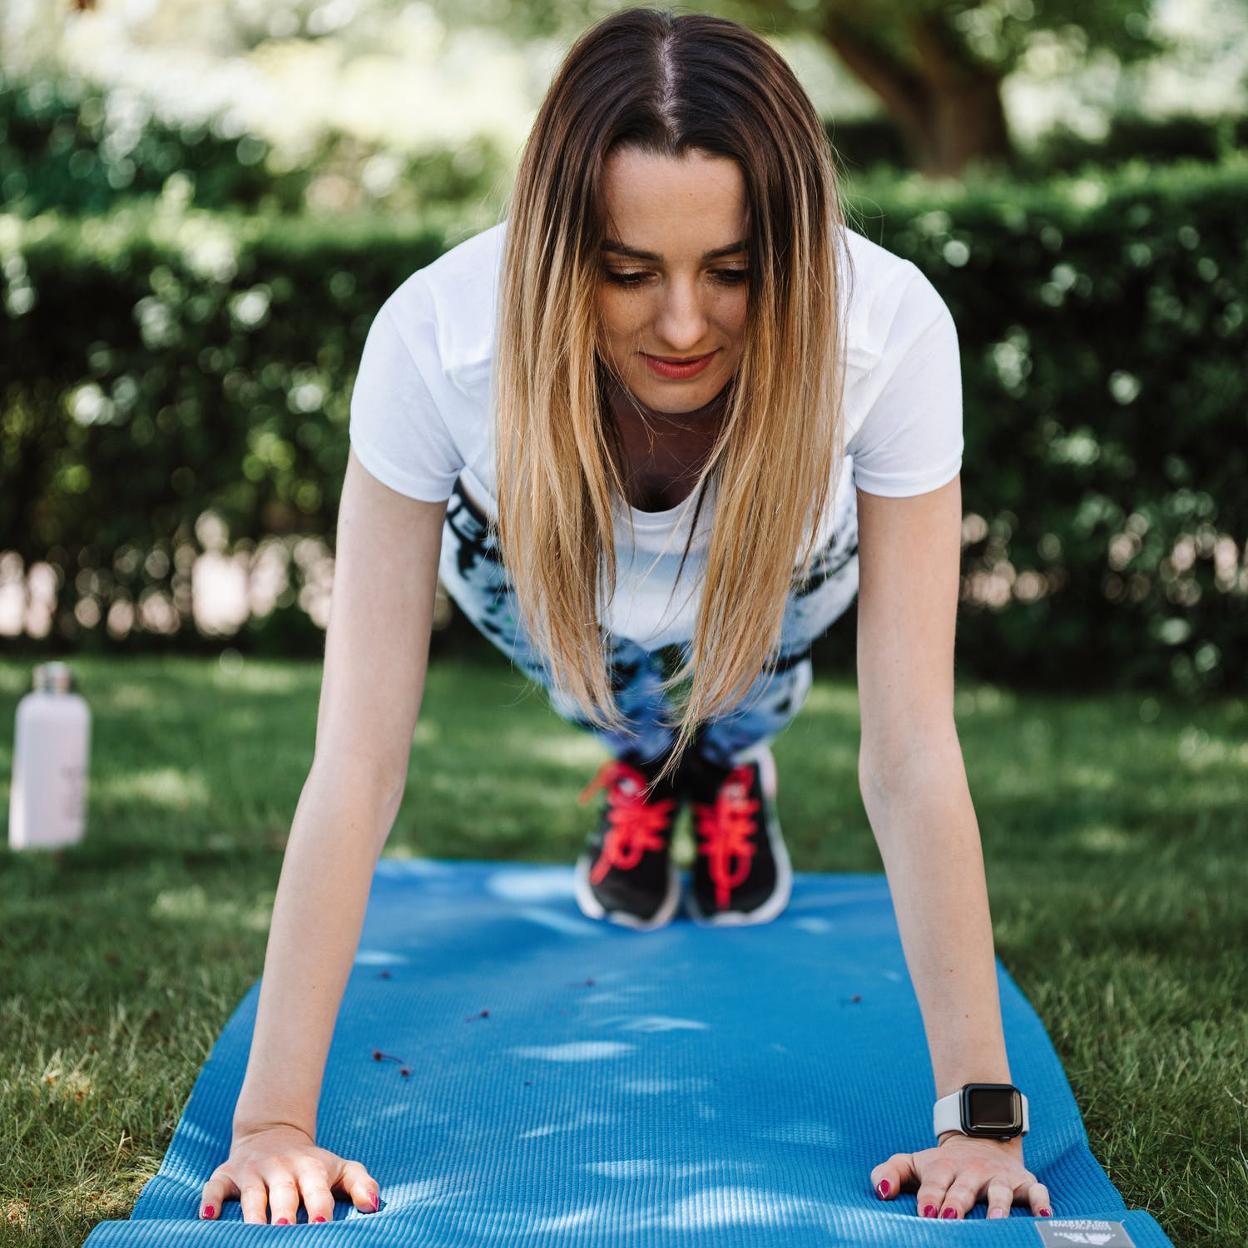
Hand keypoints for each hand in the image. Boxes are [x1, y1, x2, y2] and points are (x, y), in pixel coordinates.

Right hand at [198, 1123, 380, 1223]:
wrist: (273, 1134)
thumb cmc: (312, 1166)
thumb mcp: (340, 1168)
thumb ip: (362, 1183)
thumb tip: (373, 1206)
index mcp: (311, 1168)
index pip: (317, 1187)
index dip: (319, 1205)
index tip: (322, 1225)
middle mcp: (281, 1169)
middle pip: (283, 1191)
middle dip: (285, 1211)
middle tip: (287, 1230)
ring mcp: (252, 1171)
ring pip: (251, 1193)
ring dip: (252, 1212)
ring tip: (255, 1230)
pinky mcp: (226, 1175)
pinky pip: (214, 1187)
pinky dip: (209, 1200)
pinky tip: (207, 1217)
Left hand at [870, 1132, 1051, 1218]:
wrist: (979, 1142)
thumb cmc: (941, 1167)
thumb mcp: (913, 1163)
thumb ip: (889, 1172)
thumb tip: (880, 1191)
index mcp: (943, 1168)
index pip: (934, 1183)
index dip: (929, 1198)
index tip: (925, 1214)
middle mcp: (971, 1171)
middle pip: (963, 1188)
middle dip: (957, 1202)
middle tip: (950, 1218)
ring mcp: (998, 1177)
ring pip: (999, 1191)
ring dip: (996, 1207)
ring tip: (994, 1223)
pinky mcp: (1023, 1182)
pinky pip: (1035, 1191)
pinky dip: (1040, 1201)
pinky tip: (1043, 1215)